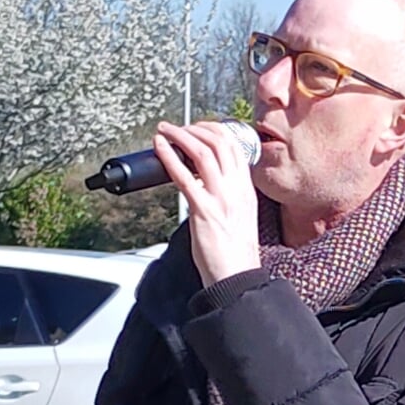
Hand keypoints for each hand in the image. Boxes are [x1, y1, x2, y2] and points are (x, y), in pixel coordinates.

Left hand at [152, 119, 261, 287]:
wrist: (235, 276)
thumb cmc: (234, 252)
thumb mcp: (240, 215)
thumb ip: (227, 195)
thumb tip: (204, 181)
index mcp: (245, 189)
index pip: (234, 146)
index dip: (214, 130)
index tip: (198, 127)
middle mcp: (236, 189)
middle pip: (219, 143)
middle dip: (195, 128)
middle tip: (178, 127)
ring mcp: (220, 198)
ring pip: (202, 153)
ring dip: (180, 136)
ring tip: (165, 131)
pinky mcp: (203, 210)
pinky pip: (184, 176)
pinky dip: (169, 156)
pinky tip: (159, 148)